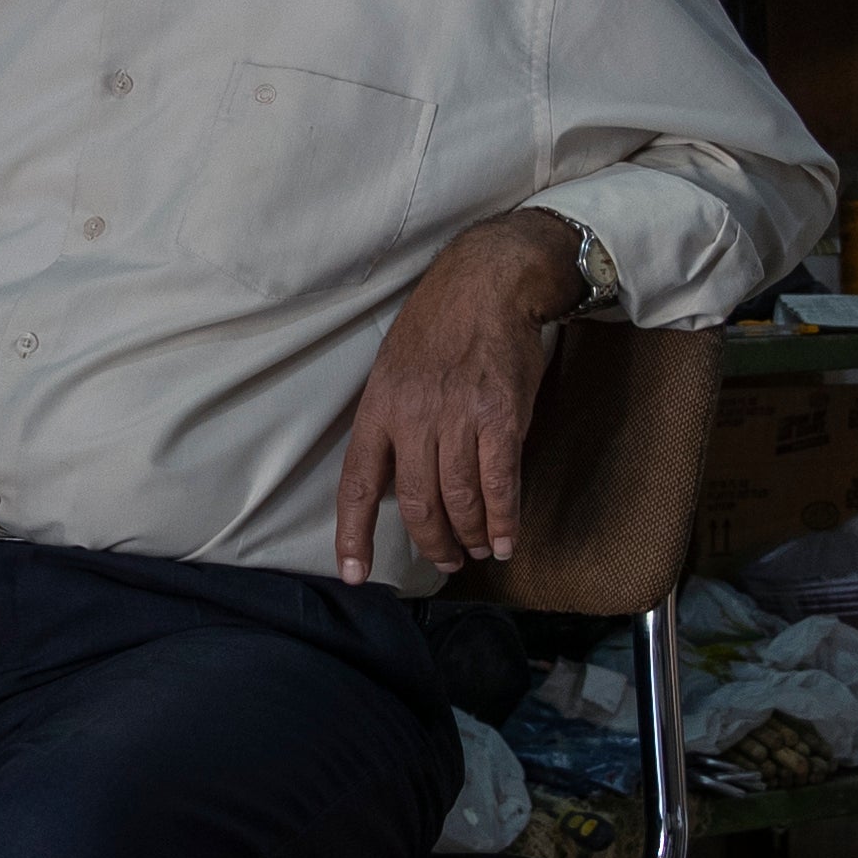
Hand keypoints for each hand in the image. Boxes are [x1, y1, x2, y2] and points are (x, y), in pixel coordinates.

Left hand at [333, 212, 584, 583]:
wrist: (487, 283)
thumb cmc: (439, 324)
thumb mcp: (392, 368)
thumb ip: (391, 422)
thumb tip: (394, 476)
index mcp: (378, 408)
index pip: (357, 484)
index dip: (353, 534)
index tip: (354, 574)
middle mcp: (413, 418)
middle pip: (416, 503)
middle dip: (430, 541)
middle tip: (443, 559)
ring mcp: (458, 420)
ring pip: (458, 499)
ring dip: (468, 534)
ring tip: (474, 549)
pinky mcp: (501, 419)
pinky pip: (499, 484)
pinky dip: (502, 520)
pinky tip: (504, 540)